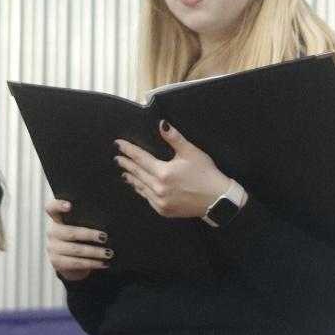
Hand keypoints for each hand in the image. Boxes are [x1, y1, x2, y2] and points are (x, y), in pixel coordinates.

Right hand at [45, 198, 110, 280]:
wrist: (69, 264)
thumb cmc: (79, 240)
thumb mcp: (79, 228)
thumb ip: (86, 222)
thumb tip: (108, 222)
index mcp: (58, 220)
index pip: (52, 208)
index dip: (59, 206)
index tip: (70, 205)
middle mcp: (52, 232)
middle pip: (71, 232)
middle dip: (90, 235)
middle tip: (104, 237)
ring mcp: (53, 248)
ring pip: (76, 250)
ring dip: (95, 252)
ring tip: (109, 253)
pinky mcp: (57, 262)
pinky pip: (76, 263)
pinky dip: (92, 263)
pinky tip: (103, 263)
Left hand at [115, 122, 231, 219]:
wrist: (217, 200)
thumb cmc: (206, 174)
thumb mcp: (191, 152)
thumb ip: (174, 138)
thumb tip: (162, 124)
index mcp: (163, 172)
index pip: (140, 158)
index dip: (129, 150)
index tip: (118, 145)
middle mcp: (158, 188)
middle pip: (138, 173)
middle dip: (127, 164)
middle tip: (118, 158)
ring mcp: (160, 201)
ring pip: (140, 187)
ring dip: (132, 178)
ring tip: (125, 173)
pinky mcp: (164, 210)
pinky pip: (148, 199)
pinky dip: (142, 191)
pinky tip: (139, 187)